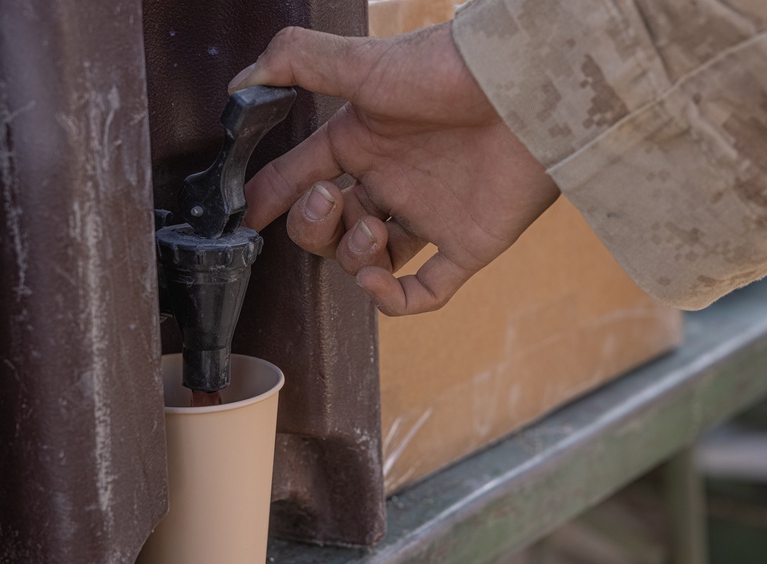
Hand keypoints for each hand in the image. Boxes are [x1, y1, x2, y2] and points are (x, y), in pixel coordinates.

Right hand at [231, 23, 559, 314]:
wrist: (526, 91)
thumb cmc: (447, 70)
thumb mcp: (363, 64)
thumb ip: (298, 63)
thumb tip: (240, 84)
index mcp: (362, 142)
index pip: (301, 176)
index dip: (271, 197)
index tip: (247, 214)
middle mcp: (390, 180)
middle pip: (329, 227)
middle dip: (313, 225)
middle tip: (328, 202)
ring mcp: (427, 216)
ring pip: (368, 260)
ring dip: (353, 256)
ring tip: (371, 230)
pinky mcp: (466, 244)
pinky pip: (423, 292)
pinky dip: (393, 298)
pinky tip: (378, 280)